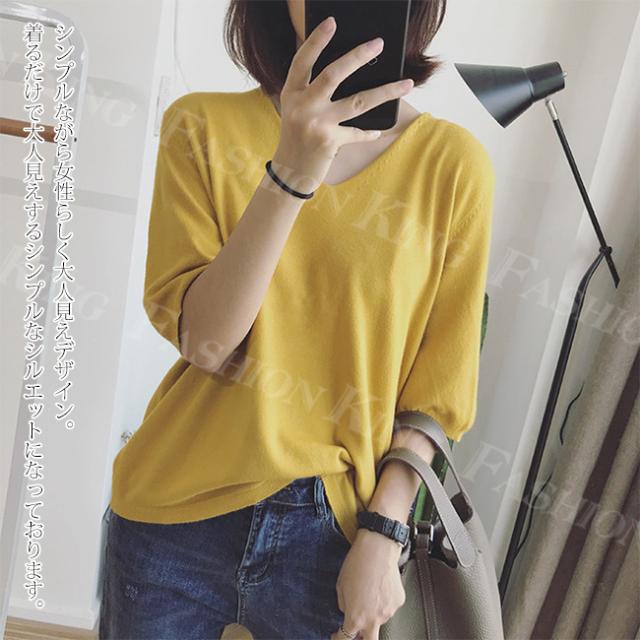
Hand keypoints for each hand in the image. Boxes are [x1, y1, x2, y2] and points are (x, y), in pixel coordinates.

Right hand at [272, 15, 413, 192]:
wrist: (290, 174)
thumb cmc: (297, 139)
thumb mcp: (296, 111)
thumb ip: (312, 91)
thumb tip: (347, 70)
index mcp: (292, 93)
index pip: (303, 61)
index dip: (316, 40)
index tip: (332, 22)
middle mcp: (302, 106)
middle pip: (333, 74)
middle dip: (358, 57)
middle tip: (379, 44)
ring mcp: (316, 123)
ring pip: (358, 102)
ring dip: (385, 91)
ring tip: (406, 83)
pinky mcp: (329, 141)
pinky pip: (357, 132)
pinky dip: (368, 133)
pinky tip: (378, 131)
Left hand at [330, 528, 405, 639]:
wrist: (377, 548)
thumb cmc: (357, 563)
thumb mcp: (340, 586)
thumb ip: (344, 605)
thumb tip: (348, 611)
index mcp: (356, 617)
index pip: (346, 638)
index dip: (339, 638)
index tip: (338, 635)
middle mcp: (374, 619)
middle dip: (362, 639)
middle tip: (357, 630)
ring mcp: (389, 612)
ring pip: (379, 619)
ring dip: (373, 611)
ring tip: (369, 590)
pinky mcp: (398, 602)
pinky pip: (389, 606)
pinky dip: (383, 600)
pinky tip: (379, 585)